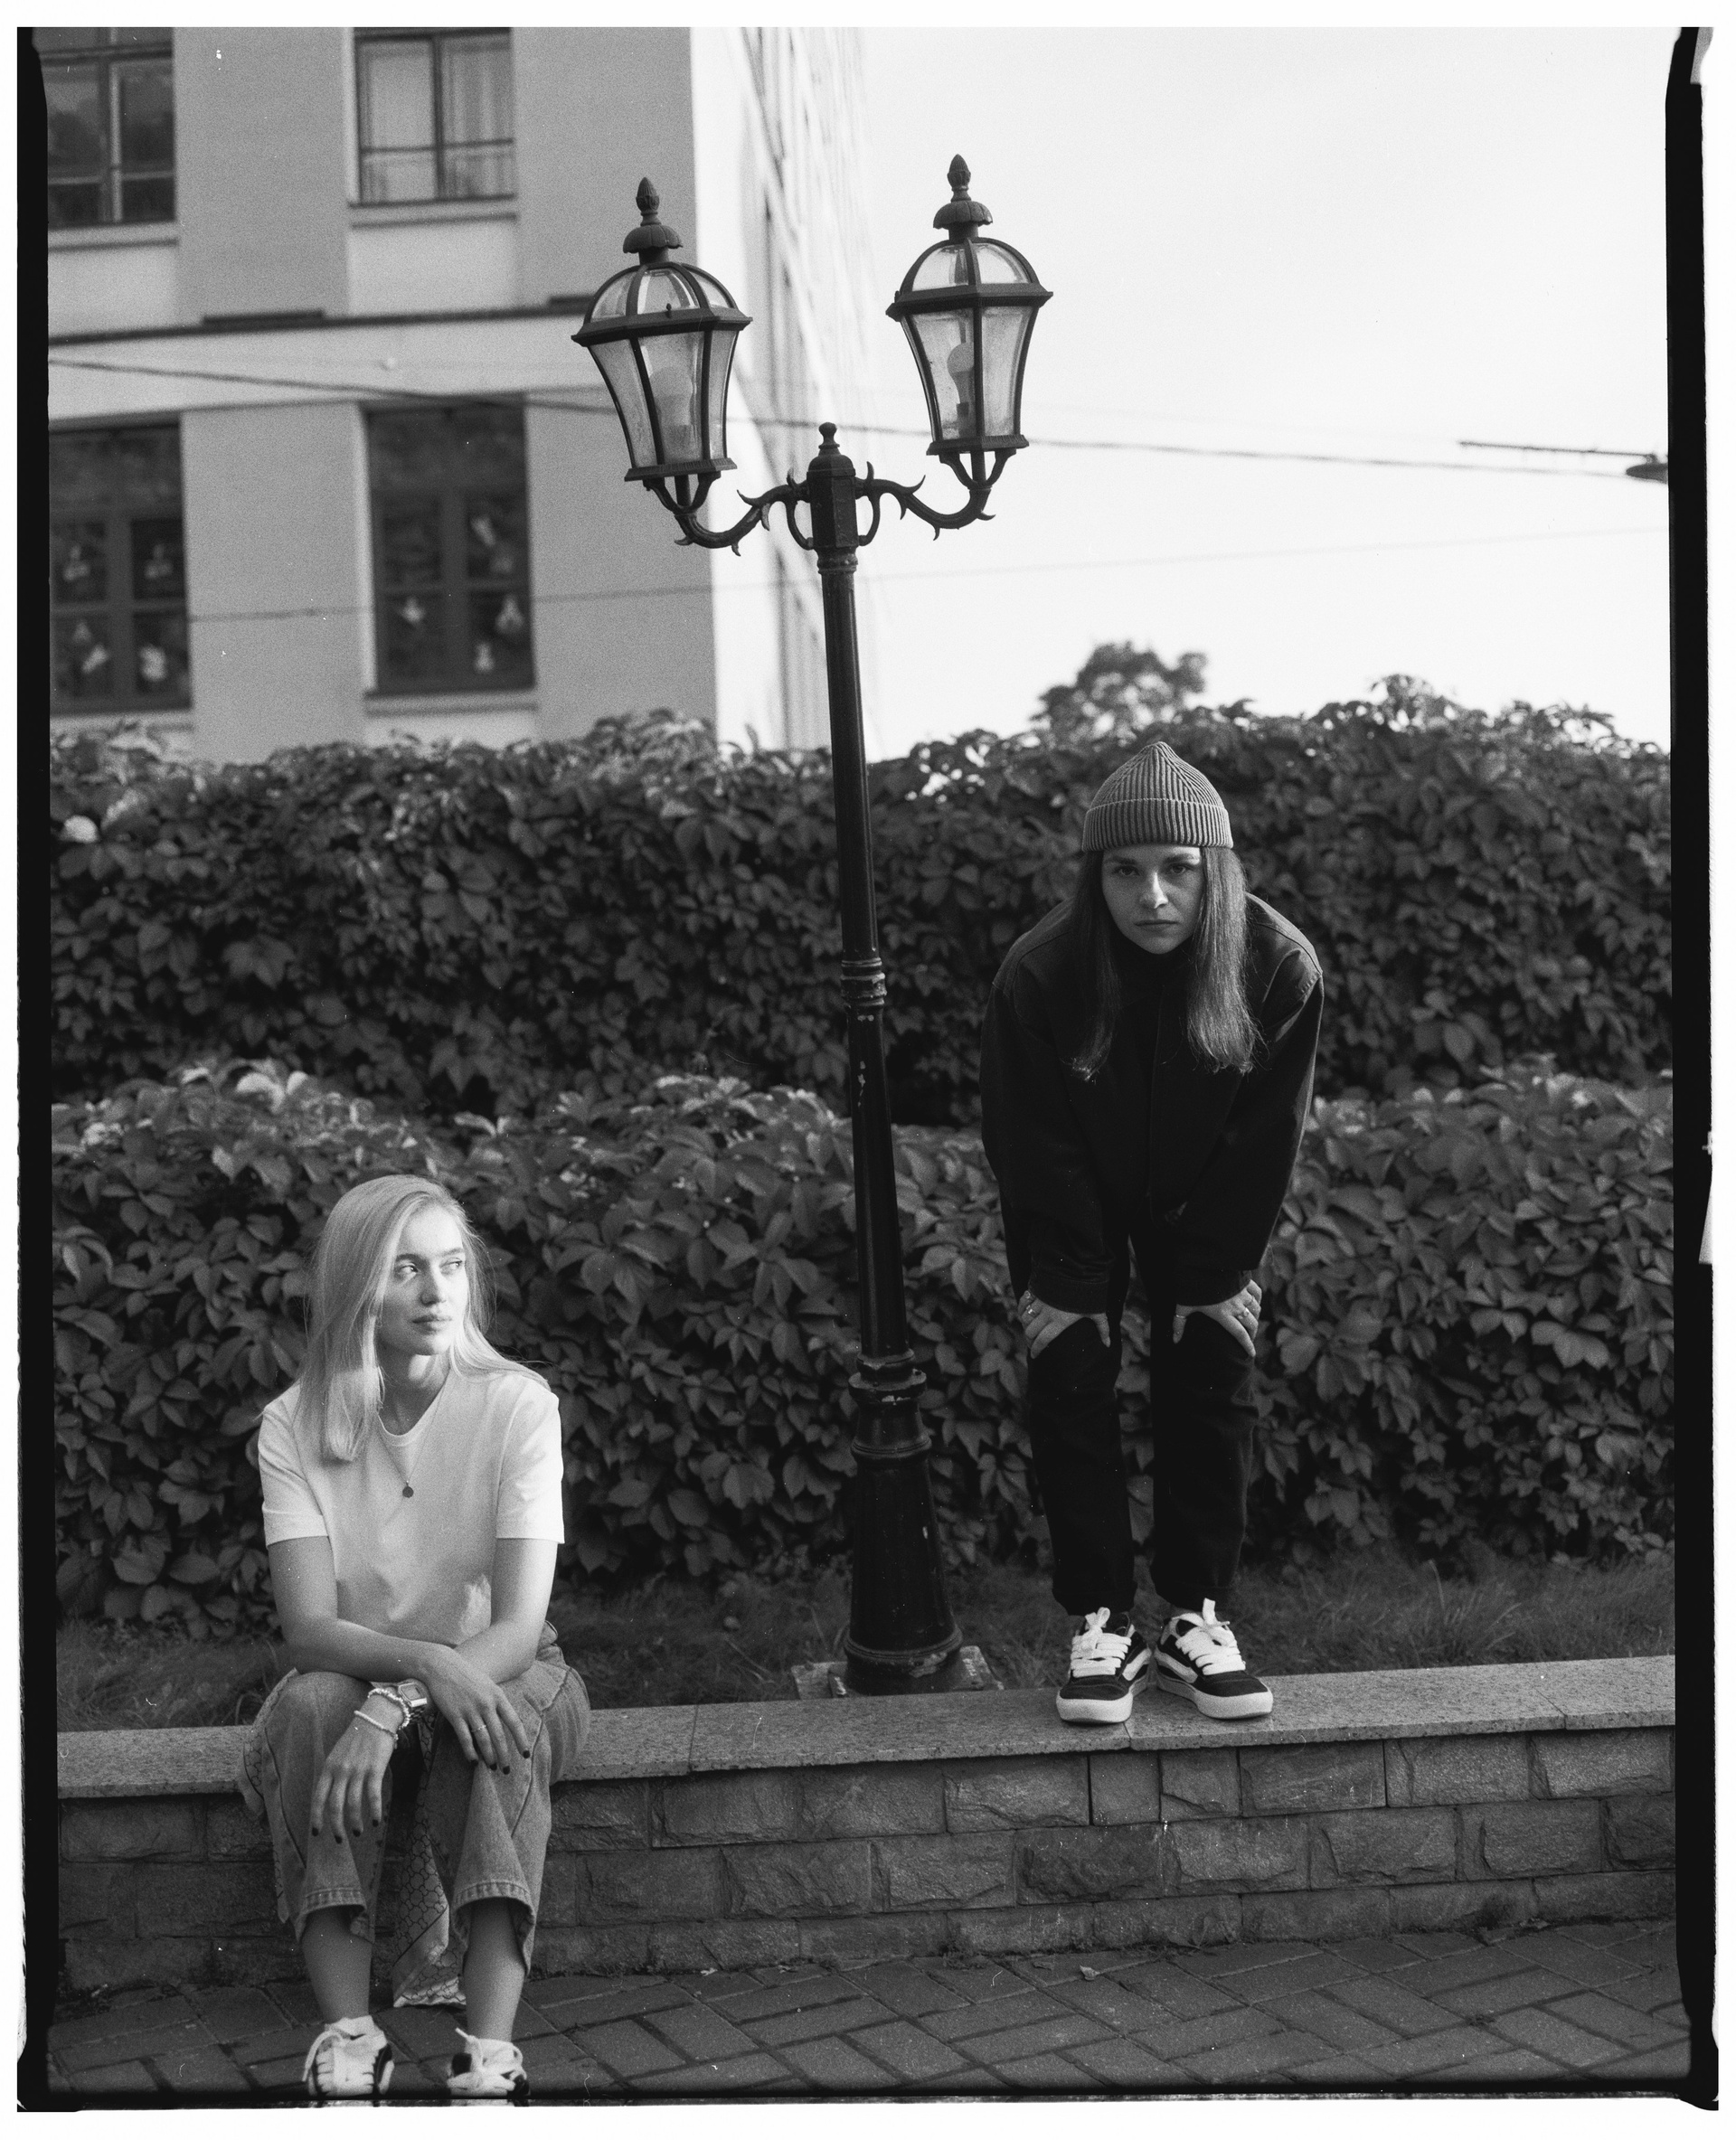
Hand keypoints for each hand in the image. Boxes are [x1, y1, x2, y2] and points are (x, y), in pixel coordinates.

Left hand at [310, 1704, 395, 1841]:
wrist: (376, 1718)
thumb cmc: (356, 1738)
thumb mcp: (337, 1754)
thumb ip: (332, 1774)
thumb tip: (329, 1799)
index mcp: (329, 1767)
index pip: (318, 1798)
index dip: (317, 1817)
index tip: (318, 1833)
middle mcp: (341, 1771)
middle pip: (335, 1805)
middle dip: (336, 1826)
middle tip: (340, 1839)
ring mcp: (358, 1770)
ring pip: (353, 1804)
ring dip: (355, 1822)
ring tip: (358, 1832)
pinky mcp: (375, 1769)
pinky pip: (373, 1796)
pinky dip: (374, 1811)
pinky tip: (377, 1821)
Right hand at [422, 1648, 533, 1771]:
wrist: (442, 1666)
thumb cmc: (467, 1676)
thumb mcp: (488, 1685)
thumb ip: (497, 1701)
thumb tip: (506, 1720)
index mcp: (498, 1696)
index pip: (514, 1722)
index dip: (521, 1740)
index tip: (526, 1754)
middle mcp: (486, 1704)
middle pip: (499, 1735)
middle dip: (504, 1755)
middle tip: (507, 1770)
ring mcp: (470, 1710)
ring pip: (484, 1739)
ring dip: (489, 1756)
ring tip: (492, 1768)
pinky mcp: (455, 1715)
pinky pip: (465, 1738)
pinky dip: (470, 1752)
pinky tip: (473, 1761)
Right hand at [1017, 1291, 1110, 1359]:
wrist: (1077, 1270)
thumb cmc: (1088, 1294)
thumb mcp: (1097, 1312)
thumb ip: (1102, 1329)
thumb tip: (1107, 1344)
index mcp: (1060, 1322)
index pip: (1043, 1340)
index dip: (1036, 1350)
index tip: (1035, 1356)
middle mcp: (1047, 1314)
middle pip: (1030, 1332)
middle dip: (1029, 1341)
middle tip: (1031, 1345)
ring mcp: (1040, 1302)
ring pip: (1025, 1319)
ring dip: (1025, 1327)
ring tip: (1028, 1332)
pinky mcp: (1036, 1292)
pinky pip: (1023, 1303)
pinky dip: (1022, 1310)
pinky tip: (1024, 1314)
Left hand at [1172, 1280, 1261, 1357]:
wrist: (1204, 1262)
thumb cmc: (1193, 1286)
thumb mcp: (1183, 1306)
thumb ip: (1179, 1324)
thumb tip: (1174, 1341)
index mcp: (1223, 1314)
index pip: (1239, 1334)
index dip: (1247, 1345)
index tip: (1252, 1354)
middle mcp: (1236, 1306)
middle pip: (1251, 1323)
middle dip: (1252, 1333)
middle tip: (1249, 1338)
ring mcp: (1242, 1293)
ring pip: (1256, 1309)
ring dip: (1255, 1318)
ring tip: (1252, 1323)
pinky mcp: (1245, 1282)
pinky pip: (1257, 1293)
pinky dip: (1258, 1300)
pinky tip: (1255, 1303)